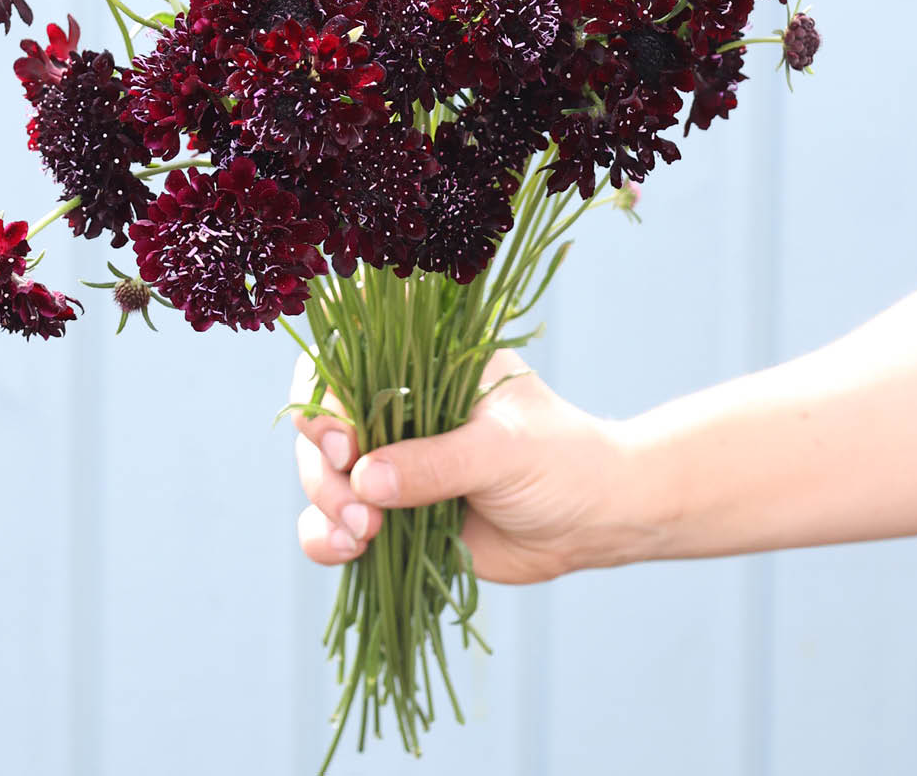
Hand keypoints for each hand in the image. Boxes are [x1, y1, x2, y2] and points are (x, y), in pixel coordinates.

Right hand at [289, 348, 653, 583]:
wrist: (593, 521)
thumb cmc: (561, 461)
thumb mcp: (505, 451)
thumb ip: (438, 462)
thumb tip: (366, 480)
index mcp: (421, 366)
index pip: (345, 363)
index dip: (326, 400)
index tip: (346, 444)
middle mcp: (396, 409)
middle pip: (322, 427)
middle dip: (326, 470)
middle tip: (359, 510)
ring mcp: (390, 462)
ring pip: (323, 477)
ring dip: (327, 507)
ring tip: (363, 538)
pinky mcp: (390, 513)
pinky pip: (335, 524)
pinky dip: (328, 538)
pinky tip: (349, 552)